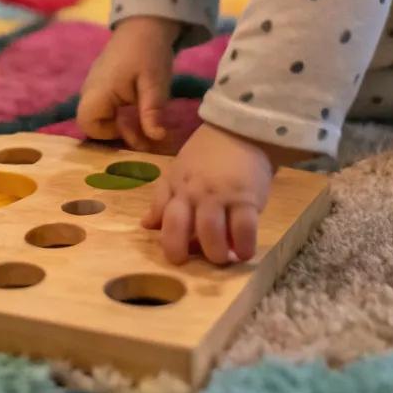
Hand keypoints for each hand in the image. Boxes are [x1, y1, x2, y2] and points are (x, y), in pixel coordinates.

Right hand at [77, 16, 177, 148]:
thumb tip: (156, 138)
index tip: (131, 127)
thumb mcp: (155, 84)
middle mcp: (90, 88)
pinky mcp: (102, 81)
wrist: (146, 23)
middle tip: (145, 132)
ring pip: (99, 114)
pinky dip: (119, 112)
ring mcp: (94, 84)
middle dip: (118, 132)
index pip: (87, 124)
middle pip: (92, 122)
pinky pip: (104, 105)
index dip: (107, 134)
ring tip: (144, 121)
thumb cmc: (149, 52)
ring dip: (120, 123)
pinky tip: (139, 107)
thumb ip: (152, 111)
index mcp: (98, 90)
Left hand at [142, 122, 273, 264]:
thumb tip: (146, 225)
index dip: (166, 240)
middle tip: (193, 263)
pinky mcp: (246, 198)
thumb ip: (164, 199)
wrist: (241, 130)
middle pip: (178, 228)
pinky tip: (243, 252)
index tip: (176, 256)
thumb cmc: (208, 153)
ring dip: (215, 254)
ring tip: (223, 257)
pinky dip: (243, 247)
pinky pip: (244, 230)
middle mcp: (193, 192)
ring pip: (210, 234)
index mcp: (175, 185)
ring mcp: (219, 195)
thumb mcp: (179, 171)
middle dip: (181, 252)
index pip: (161, 215)